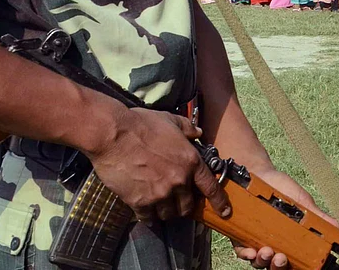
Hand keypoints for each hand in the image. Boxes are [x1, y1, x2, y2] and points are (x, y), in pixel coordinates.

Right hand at [85, 108, 228, 223]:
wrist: (113, 134)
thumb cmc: (141, 124)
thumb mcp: (171, 120)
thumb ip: (188, 128)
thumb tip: (198, 132)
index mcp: (191, 161)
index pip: (211, 187)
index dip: (219, 202)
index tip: (224, 211)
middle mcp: (179, 181)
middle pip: (187, 206)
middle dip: (184, 205)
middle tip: (177, 201)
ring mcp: (160, 193)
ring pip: (169, 214)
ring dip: (166, 211)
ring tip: (159, 204)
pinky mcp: (139, 201)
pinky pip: (148, 217)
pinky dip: (148, 216)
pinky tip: (144, 210)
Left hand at [231, 168, 336, 268]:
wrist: (258, 174)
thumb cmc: (281, 189)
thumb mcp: (303, 203)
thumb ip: (318, 218)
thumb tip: (338, 226)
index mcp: (290, 240)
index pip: (293, 261)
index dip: (295, 266)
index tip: (299, 263)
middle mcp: (273, 244)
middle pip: (275, 266)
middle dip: (278, 266)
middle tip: (281, 258)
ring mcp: (255, 241)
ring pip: (259, 262)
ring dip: (263, 261)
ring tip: (267, 252)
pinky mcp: (239, 236)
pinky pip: (242, 251)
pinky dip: (246, 254)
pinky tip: (251, 251)